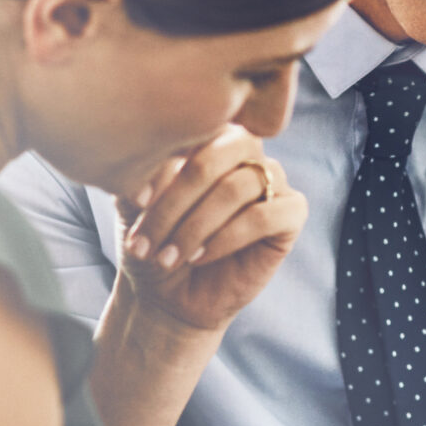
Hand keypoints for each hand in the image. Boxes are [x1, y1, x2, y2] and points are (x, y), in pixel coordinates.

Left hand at [116, 128, 303, 333]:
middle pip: (217, 155)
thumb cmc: (154, 240)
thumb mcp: (135, 206)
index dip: (161, 168)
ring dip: (196, 226)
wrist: (168, 294)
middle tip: (147, 238)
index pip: (193, 131)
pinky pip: (264, 217)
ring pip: (238, 188)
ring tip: (168, 255)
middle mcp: (245, 151)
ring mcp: (273, 180)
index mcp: (209, 135)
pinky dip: (226, 238)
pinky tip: (200, 256)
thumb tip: (158, 162)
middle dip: (178, 199)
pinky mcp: (291, 214)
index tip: (136, 204)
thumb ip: (142, 175)